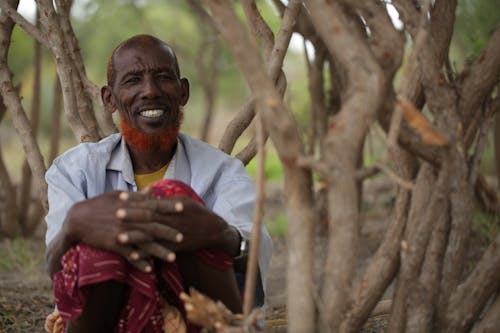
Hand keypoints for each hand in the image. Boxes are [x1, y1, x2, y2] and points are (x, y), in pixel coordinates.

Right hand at [65, 191, 180, 269]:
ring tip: (173, 258)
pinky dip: (139, 262)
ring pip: (143, 242)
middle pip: (151, 225)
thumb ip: (136, 196)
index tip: (183, 207)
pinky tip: (150, 269)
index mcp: (129, 204)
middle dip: (168, 231)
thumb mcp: (116, 196)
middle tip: (182, 237)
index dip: (168, 206)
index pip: (153, 204)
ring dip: (158, 251)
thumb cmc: (99, 205)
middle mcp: (127, 218)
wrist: (77, 219)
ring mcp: (120, 232)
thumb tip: (152, 190)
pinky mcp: (112, 244)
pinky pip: (128, 255)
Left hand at [115, 193, 235, 253]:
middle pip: (149, 218)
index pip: (151, 201)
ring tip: (118, 237)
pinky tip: (133, 256)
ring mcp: (173, 235)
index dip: (136, 199)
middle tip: (115, 214)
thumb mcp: (182, 201)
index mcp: (173, 207)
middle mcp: (172, 220)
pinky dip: (146, 254)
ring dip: (134, 237)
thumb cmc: (196, 213)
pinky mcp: (174, 248)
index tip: (121, 196)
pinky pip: (157, 251)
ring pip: (151, 236)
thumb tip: (148, 193)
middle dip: (132, 216)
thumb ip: (164, 200)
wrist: (213, 230)